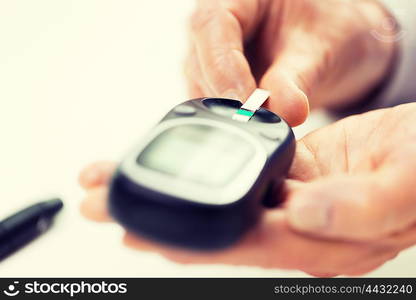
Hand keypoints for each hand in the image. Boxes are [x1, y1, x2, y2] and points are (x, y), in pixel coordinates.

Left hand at [79, 103, 415, 275]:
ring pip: (222, 197)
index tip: (138, 233)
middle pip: (217, 225)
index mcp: (321, 243)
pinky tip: (180, 159)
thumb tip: (300, 214)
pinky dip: (209, 164)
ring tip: (123, 180)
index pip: (242, 246)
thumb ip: (356, 209)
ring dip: (176, 187)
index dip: (188, 242)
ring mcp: (290, 199)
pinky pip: (240, 171)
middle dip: (158, 217)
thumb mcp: (406, 187)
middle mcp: (297, 227)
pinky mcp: (290, 172)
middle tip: (104, 204)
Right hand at [185, 0, 396, 124]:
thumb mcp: (321, 49)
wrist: (333, 44)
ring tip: (254, 128)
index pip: (214, 26)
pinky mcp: (215, 79)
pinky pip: (210, 101)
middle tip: (252, 124)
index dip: (225, 68)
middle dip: (224, 96)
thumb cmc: (329, 30)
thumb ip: (296, 79)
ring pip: (200, 85)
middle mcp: (216, 22)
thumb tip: (282, 113)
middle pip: (200, 60)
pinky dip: (227, 117)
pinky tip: (247, 126)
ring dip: (223, 111)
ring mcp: (211, 52)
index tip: (245, 104)